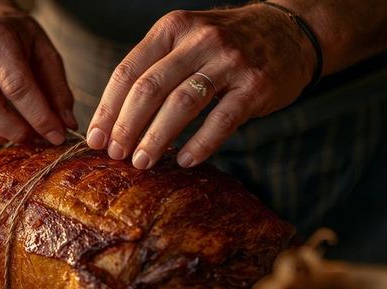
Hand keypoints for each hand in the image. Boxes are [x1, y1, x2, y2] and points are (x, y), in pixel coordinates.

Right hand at [0, 6, 75, 145]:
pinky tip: (3, 130)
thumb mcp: (41, 48)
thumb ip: (56, 86)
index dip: (39, 116)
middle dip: (19, 131)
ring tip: (23, 134)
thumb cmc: (12, 36)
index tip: (57, 135)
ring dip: (3, 137)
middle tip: (38, 139)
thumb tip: (66, 124)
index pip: (16, 86)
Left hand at [86, 4, 315, 167]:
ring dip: (156, 138)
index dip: (108, 108)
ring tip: (141, 162)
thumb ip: (155, 69)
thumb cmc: (225, 45)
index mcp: (172, 28)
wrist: (290, 32)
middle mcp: (199, 40)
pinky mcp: (256, 85)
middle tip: (115, 154)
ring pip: (182, 104)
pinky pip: (222, 120)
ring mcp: (230, 61)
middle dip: (126, 126)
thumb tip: (116, 119)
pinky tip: (185, 160)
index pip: (128, 71)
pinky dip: (200, 144)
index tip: (96, 138)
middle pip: (150, 88)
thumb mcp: (186, 41)